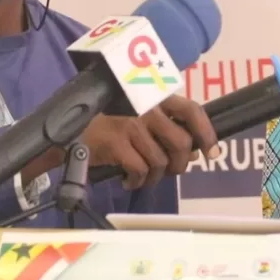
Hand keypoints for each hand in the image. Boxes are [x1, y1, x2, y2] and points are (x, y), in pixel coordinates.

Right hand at [80, 95, 219, 189]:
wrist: (67, 125)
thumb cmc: (109, 119)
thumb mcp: (139, 114)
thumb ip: (166, 127)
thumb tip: (194, 152)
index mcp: (155, 97)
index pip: (192, 110)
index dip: (207, 133)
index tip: (212, 153)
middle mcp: (146, 107)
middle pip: (181, 142)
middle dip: (180, 164)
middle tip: (169, 171)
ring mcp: (131, 124)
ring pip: (160, 161)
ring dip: (154, 177)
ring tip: (143, 177)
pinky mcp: (116, 142)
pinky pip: (139, 170)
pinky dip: (137, 182)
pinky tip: (127, 180)